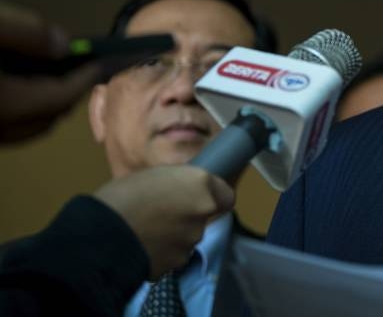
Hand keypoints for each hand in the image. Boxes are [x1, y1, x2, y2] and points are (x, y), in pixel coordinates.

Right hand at [0, 1, 101, 142]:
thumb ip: (29, 33)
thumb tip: (64, 43)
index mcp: (8, 104)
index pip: (60, 98)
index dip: (85, 80)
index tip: (102, 63)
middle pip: (46, 118)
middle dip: (68, 95)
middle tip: (84, 69)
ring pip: (25, 127)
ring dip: (45, 106)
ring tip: (55, 75)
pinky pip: (6, 126)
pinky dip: (22, 109)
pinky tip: (20, 82)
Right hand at [93, 165, 234, 278]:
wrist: (101, 236)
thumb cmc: (123, 196)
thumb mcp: (155, 175)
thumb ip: (178, 184)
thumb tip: (182, 192)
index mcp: (201, 186)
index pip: (225, 195)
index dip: (211, 196)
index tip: (195, 196)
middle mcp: (203, 214)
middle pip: (203, 217)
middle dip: (188, 216)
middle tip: (161, 213)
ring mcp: (191, 242)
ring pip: (188, 238)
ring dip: (175, 235)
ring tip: (147, 231)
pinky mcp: (176, 264)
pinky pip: (173, 256)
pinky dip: (163, 253)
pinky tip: (143, 247)